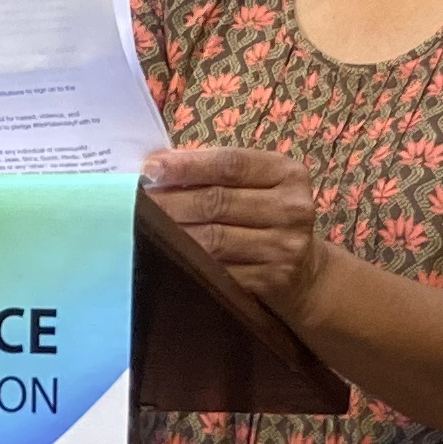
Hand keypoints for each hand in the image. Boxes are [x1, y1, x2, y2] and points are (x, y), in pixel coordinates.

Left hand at [139, 145, 328, 323]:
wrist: (306, 273)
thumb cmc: (268, 218)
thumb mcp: (259, 186)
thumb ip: (218, 173)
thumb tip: (157, 166)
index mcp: (287, 173)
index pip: (230, 163)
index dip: (187, 165)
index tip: (151, 168)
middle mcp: (291, 208)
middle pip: (217, 201)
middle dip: (171, 200)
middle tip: (136, 200)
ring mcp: (284, 247)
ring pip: (214, 238)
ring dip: (173, 232)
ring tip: (145, 225)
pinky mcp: (271, 279)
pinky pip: (219, 269)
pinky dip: (189, 260)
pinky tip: (167, 254)